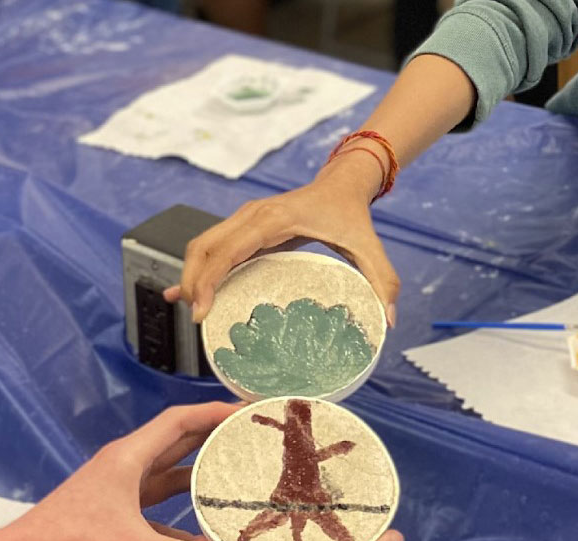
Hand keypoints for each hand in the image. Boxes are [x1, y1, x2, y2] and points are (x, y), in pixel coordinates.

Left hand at [0, 402, 255, 540]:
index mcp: (127, 460)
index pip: (179, 421)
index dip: (215, 412)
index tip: (252, 410)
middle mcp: (124, 471)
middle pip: (178, 445)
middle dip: (216, 441)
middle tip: (259, 443)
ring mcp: (117, 499)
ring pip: (169, 482)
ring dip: (202, 481)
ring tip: (244, 485)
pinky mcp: (113, 526)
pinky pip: (160, 518)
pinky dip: (184, 524)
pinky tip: (211, 539)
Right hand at [166, 151, 401, 325]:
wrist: (342, 183)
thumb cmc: (351, 214)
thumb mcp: (368, 247)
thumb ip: (382, 280)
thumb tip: (389, 319)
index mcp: (274, 220)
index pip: (229, 250)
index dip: (211, 280)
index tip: (203, 310)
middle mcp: (252, 216)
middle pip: (205, 247)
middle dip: (193, 282)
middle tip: (196, 318)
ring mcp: (244, 218)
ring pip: (203, 245)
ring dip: (191, 274)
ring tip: (188, 308)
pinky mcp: (244, 225)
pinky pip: (212, 245)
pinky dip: (199, 267)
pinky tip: (187, 291)